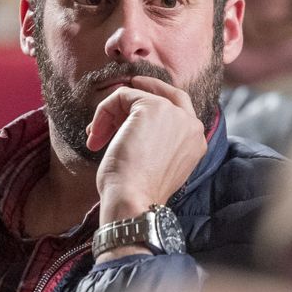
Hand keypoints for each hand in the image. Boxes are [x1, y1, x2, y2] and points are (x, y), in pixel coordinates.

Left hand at [88, 75, 205, 232]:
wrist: (133, 200)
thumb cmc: (137, 192)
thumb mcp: (156, 165)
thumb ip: (157, 142)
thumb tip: (130, 124)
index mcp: (196, 143)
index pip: (180, 112)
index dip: (155, 103)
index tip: (129, 109)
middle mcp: (192, 125)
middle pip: (167, 94)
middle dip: (141, 91)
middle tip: (118, 96)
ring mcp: (175, 114)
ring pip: (139, 96)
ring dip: (112, 113)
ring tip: (96, 136)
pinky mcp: (153, 107)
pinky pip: (122, 96)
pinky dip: (103, 112)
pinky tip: (95, 134)